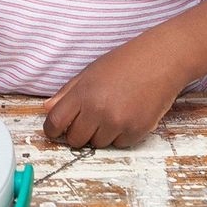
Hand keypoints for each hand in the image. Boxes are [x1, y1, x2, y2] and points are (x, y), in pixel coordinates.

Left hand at [41, 42, 184, 148]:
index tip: (55, 131)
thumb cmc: (124, 63)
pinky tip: (127, 116)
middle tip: (88, 120)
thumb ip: (66, 92)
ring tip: (112, 112)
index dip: (52, 129)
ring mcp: (118, 123)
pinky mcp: (136, 132)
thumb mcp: (89, 72)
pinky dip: (120, 135)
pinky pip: (119, 144)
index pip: (56, 122)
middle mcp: (98, 110)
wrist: (160, 61)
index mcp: (82, 93)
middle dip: (77, 133)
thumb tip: (47, 109)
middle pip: (75, 139)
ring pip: (97, 144)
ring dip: (100, 134)